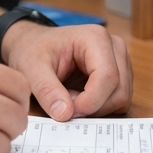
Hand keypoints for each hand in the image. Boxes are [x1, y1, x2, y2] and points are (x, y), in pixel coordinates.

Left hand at [1, 23, 131, 121]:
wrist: (31, 45)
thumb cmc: (32, 50)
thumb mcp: (31, 68)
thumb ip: (46, 90)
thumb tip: (65, 114)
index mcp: (95, 38)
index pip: (107, 77)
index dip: (90, 102)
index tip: (68, 112)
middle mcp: (114, 47)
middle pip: (118, 91)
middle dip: (92, 106)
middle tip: (64, 103)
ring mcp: (120, 61)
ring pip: (120, 99)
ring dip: (94, 108)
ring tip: (68, 96)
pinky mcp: (119, 75)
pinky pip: (117, 101)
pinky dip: (98, 107)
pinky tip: (77, 97)